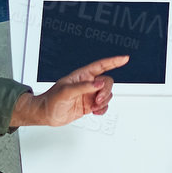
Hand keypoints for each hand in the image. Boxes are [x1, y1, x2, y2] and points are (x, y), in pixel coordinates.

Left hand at [12, 55, 128, 127]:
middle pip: (107, 82)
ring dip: (104, 102)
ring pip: (107, 94)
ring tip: (93, 107)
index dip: (113, 61)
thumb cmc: (51, 100)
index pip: (101, 66)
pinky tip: (95, 112)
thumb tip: (98, 84)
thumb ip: (83, 87)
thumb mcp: (65, 92)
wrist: (46, 114)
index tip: (125, 59)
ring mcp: (89, 95)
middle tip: (98, 100)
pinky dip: (103, 109)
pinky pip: (104, 105)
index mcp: (81, 75)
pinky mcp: (90, 105)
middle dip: (106, 91)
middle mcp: (87, 84)